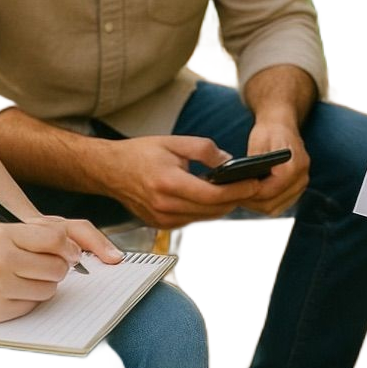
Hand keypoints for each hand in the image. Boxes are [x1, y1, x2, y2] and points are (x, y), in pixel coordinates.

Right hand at [0, 217, 123, 325]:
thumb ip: (34, 237)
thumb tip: (74, 248)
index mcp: (2, 236)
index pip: (54, 239)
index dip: (69, 248)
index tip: (72, 253)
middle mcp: (0, 260)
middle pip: (56, 267)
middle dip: (59, 268)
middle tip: (49, 268)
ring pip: (49, 289)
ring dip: (45, 286)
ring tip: (28, 280)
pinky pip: (33, 306)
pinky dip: (30, 300)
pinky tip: (15, 293)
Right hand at [93, 134, 263, 229]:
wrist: (110, 171)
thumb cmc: (141, 153)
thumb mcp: (174, 142)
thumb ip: (204, 150)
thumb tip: (229, 161)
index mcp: (168, 184)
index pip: (213, 194)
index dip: (238, 190)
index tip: (255, 183)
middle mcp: (165, 206)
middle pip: (213, 209)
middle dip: (237, 198)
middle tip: (254, 186)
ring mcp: (162, 219)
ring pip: (206, 217)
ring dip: (224, 206)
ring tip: (239, 190)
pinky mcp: (162, 225)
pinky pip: (194, 220)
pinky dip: (208, 210)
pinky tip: (216, 197)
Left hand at [238, 117, 308, 217]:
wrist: (282, 124)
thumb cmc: (269, 131)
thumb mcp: (258, 141)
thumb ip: (253, 163)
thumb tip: (241, 183)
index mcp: (293, 166)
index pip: (269, 191)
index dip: (250, 194)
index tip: (235, 192)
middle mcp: (301, 178)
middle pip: (272, 204)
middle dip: (251, 202)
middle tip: (234, 196)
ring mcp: (301, 185)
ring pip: (275, 209)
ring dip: (257, 206)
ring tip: (242, 196)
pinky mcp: (297, 190)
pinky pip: (280, 206)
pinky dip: (265, 204)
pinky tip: (253, 196)